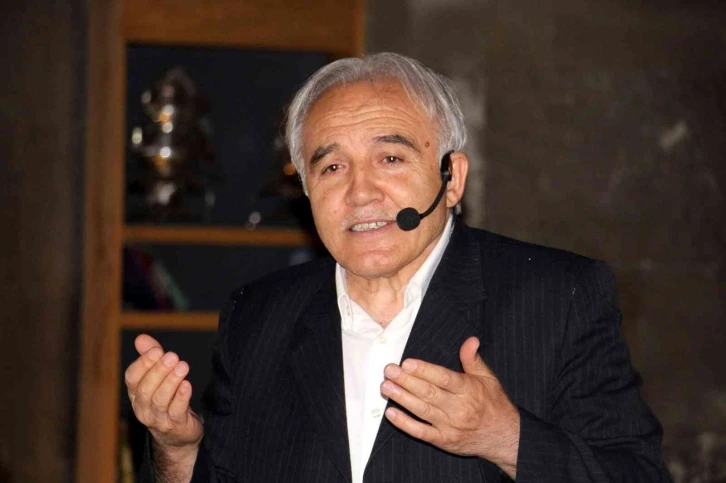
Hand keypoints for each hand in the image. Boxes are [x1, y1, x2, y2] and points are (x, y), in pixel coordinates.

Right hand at [124, 334, 202, 453]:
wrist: (178, 434)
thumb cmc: (167, 399)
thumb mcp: (158, 377)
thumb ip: (151, 356)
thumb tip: (141, 338)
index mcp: (136, 394)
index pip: (132, 378)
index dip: (143, 364)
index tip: (157, 350)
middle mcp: (142, 407)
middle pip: (146, 389)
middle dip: (158, 371)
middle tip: (172, 356)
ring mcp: (157, 419)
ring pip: (160, 400)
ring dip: (171, 381)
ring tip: (182, 366)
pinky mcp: (175, 425)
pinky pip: (176, 411)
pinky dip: (181, 397)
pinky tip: (187, 385)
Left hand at [380, 336, 519, 477]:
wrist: (504, 437)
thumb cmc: (493, 404)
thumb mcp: (488, 378)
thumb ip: (473, 359)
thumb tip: (470, 340)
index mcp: (468, 390)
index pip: (444, 378)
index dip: (425, 371)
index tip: (407, 363)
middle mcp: (458, 408)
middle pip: (429, 393)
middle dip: (406, 381)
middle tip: (389, 371)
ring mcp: (450, 426)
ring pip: (422, 411)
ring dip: (402, 399)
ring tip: (385, 387)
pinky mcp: (444, 441)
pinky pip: (421, 433)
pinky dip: (405, 424)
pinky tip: (391, 413)